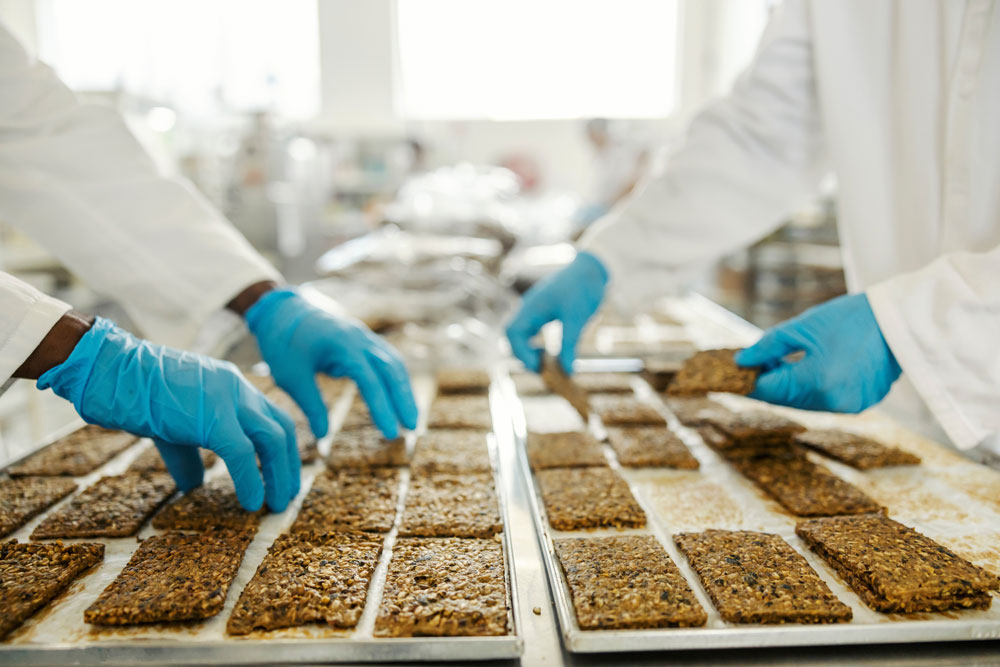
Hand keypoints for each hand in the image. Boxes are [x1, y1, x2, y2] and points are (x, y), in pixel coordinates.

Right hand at [36, 318, 298, 511]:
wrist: (111, 372)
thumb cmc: (135, 396)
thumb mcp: (172, 426)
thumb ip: (188, 455)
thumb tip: (193, 486)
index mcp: (232, 387)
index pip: (273, 417)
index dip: (284, 449)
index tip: (283, 476)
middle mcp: (238, 389)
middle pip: (282, 429)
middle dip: (289, 466)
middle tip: (286, 497)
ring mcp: (228, 400)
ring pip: (272, 439)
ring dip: (279, 475)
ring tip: (275, 505)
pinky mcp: (213, 417)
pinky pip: (243, 453)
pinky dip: (252, 480)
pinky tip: (252, 502)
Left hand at [246, 288, 417, 438]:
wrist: (282, 310)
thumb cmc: (283, 343)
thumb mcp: (290, 377)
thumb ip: (311, 405)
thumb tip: (322, 436)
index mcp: (342, 345)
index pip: (370, 380)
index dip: (382, 408)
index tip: (390, 434)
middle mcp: (360, 338)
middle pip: (392, 369)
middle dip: (404, 399)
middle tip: (412, 428)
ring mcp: (365, 337)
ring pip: (395, 363)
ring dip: (404, 390)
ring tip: (410, 418)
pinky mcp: (364, 340)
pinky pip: (388, 359)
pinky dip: (396, 380)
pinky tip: (399, 398)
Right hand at [505, 251, 608, 372]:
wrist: (592, 268)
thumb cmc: (583, 288)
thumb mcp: (577, 318)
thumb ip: (569, 344)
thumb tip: (567, 371)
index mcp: (532, 307)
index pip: (512, 332)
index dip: (521, 352)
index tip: (539, 366)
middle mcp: (529, 308)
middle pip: (513, 335)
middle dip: (524, 354)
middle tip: (543, 368)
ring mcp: (534, 309)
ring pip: (521, 334)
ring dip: (529, 350)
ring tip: (547, 362)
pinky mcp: (543, 311)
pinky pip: (531, 331)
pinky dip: (536, 344)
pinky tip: (550, 352)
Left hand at [736, 293, 900, 412]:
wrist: (900, 319)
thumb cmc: (851, 317)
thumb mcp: (803, 327)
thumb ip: (769, 347)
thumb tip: (741, 361)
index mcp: (817, 382)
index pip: (769, 390)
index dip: (748, 382)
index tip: (731, 374)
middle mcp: (834, 402)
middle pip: (785, 400)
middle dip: (767, 384)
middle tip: (751, 367)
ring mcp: (850, 406)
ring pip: (804, 403)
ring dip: (787, 388)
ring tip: (776, 366)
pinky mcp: (862, 403)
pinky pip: (825, 401)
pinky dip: (810, 389)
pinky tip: (804, 371)